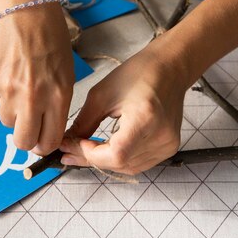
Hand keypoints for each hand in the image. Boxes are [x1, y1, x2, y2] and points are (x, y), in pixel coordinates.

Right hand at [0, 0, 74, 155]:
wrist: (24, 8)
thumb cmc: (51, 37)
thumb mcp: (65, 73)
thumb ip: (57, 104)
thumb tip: (46, 129)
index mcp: (56, 96)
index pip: (48, 141)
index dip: (45, 144)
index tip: (44, 140)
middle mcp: (31, 97)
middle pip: (22, 141)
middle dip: (26, 139)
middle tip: (30, 127)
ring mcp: (7, 89)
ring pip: (6, 121)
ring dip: (14, 113)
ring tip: (22, 89)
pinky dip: (2, 93)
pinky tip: (11, 72)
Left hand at [60, 38, 188, 174]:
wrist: (168, 69)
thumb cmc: (137, 75)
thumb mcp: (102, 95)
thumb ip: (84, 123)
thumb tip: (68, 143)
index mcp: (145, 119)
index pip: (117, 154)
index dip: (91, 155)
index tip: (72, 145)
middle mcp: (161, 136)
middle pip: (121, 163)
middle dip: (92, 159)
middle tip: (69, 151)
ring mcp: (167, 145)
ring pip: (129, 167)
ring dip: (104, 162)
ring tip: (83, 151)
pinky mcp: (169, 147)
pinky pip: (140, 163)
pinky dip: (120, 160)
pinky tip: (104, 150)